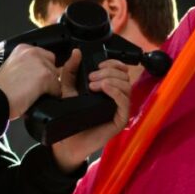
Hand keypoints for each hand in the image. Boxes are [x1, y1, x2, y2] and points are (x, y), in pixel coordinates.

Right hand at [0, 44, 60, 120]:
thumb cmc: (0, 89)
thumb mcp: (12, 68)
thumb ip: (26, 66)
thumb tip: (38, 74)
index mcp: (22, 49)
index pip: (44, 56)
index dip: (41, 70)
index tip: (34, 78)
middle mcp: (32, 52)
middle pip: (52, 65)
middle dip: (47, 77)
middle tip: (33, 88)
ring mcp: (39, 63)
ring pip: (56, 77)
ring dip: (48, 88)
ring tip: (32, 94)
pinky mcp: (45, 76)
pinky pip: (57, 88)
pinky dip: (50, 96)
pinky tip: (36, 98)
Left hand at [51, 50, 131, 171]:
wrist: (68, 140)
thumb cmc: (71, 117)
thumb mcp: (68, 88)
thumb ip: (70, 70)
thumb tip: (76, 53)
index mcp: (109, 88)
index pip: (121, 70)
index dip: (113, 63)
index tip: (98, 64)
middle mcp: (117, 97)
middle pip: (124, 75)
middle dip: (108, 72)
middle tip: (91, 78)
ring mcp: (120, 108)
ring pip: (126, 86)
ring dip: (110, 80)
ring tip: (94, 85)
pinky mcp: (121, 120)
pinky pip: (125, 102)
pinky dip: (115, 91)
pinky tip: (104, 88)